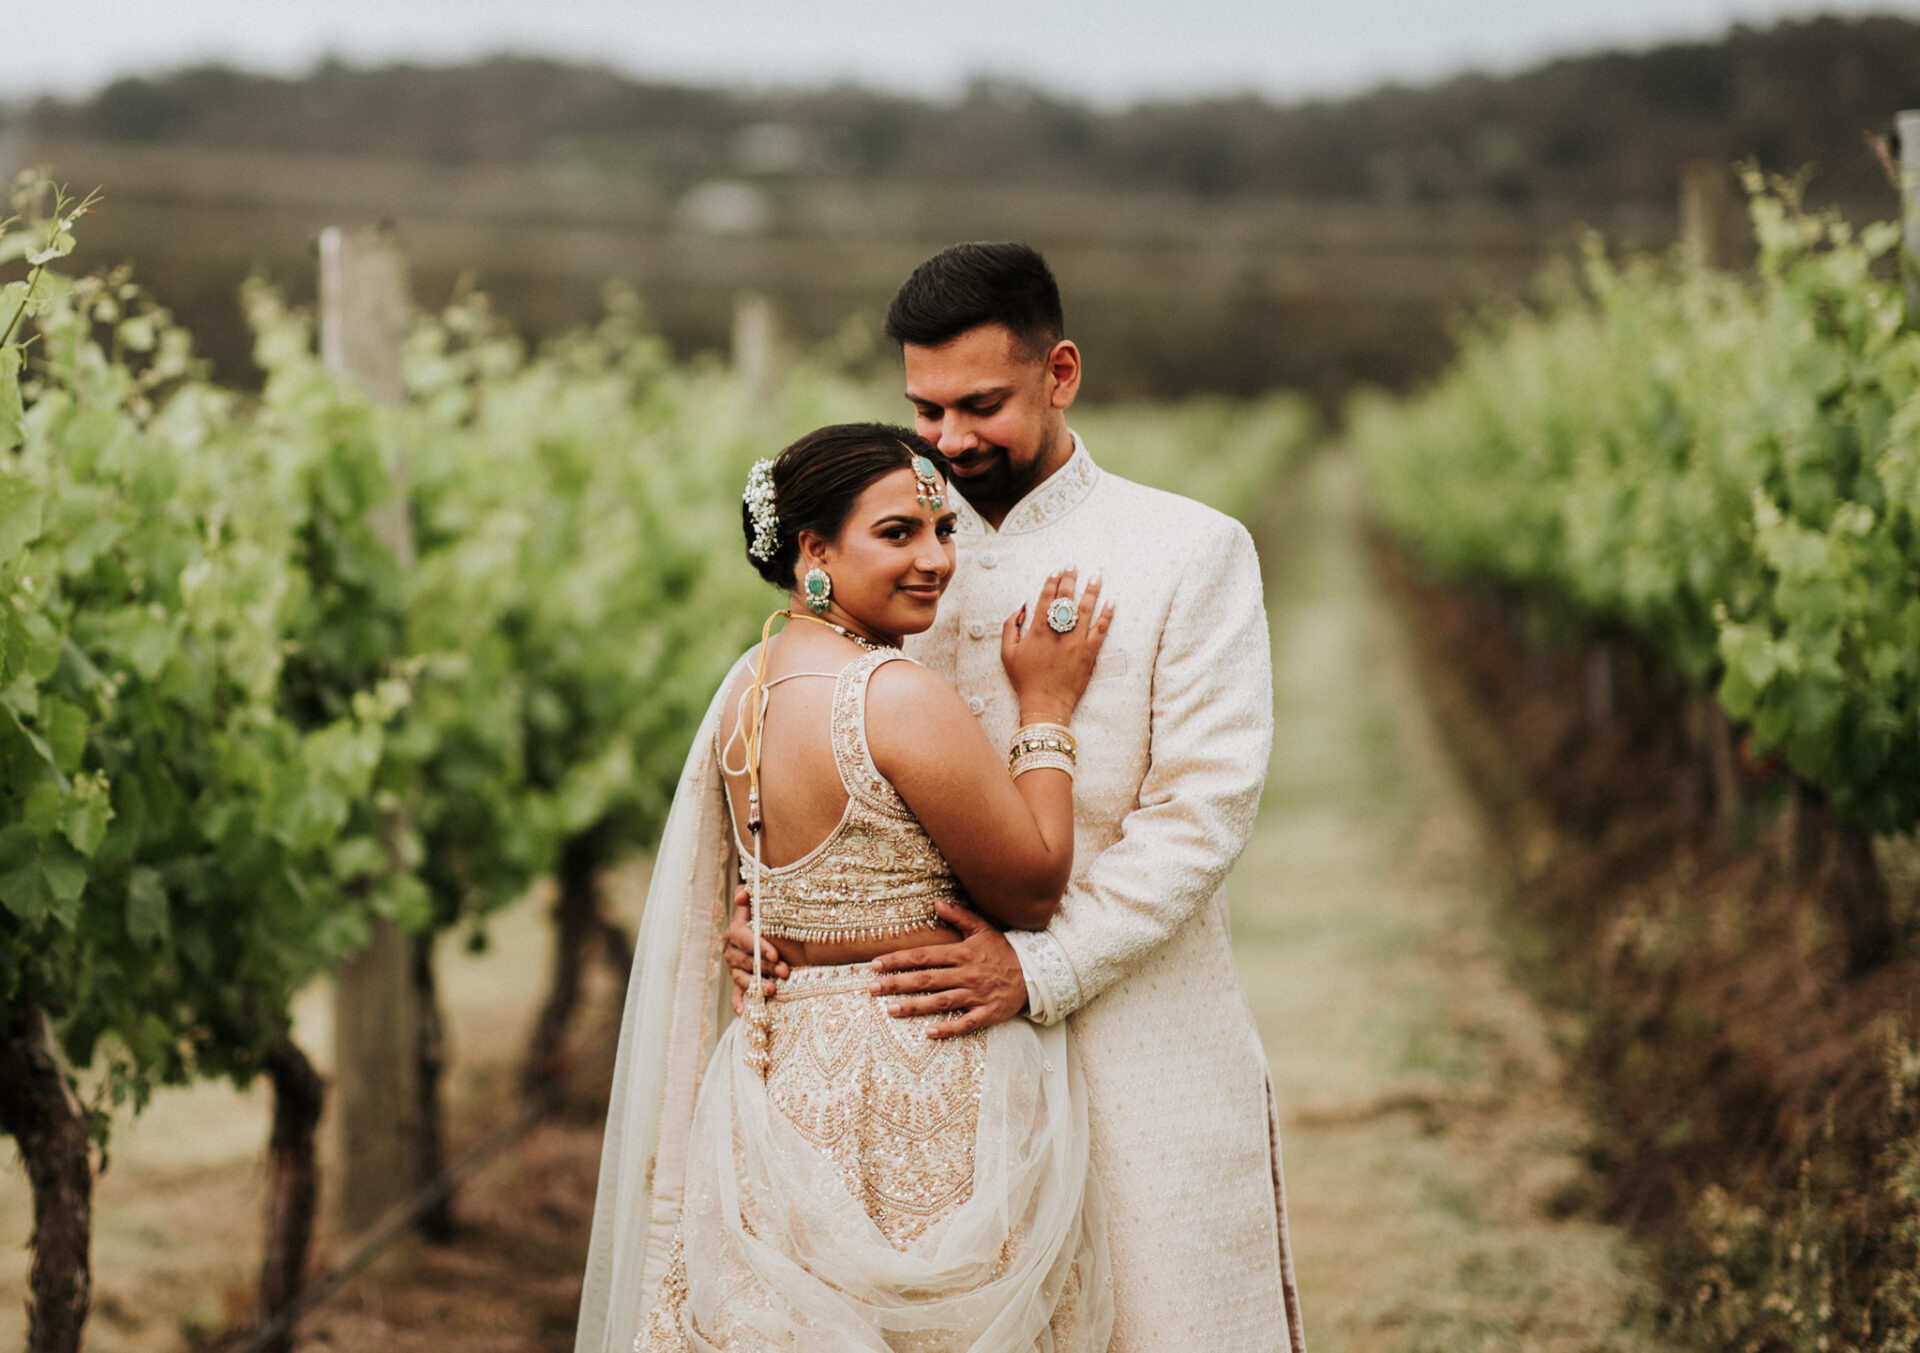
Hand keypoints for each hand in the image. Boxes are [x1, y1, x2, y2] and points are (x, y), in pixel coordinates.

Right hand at [722, 886, 788, 1015]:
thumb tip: (741, 895)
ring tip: (773, 990)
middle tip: (785, 971)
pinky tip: (745, 1013)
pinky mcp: (740, 984)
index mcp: (735, 931)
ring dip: (757, 985)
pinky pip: (736, 995)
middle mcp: (732, 951)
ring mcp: (735, 969)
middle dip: (765, 967)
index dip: (759, 947)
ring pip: (742, 978)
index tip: (776, 955)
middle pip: (746, 961)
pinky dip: (740, 1004)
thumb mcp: (763, 904)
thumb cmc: (770, 918)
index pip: (744, 938)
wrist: (779, 936)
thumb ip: (752, 895)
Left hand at [866, 900, 1028, 1037]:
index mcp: (962, 953)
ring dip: (914, 1006)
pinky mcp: (986, 1013)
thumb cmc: (1004, 950)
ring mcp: (976, 994)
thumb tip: (936, 903)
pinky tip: (928, 1033)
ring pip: (940, 1001)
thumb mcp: (982, 929)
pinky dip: (947, 1028)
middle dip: (896, 983)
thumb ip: (958, 916)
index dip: (898, 960)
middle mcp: (966, 974)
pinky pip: (965, 1022)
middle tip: (871, 989)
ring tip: (889, 1010)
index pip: (923, 956)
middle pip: (926, 979)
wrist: (1035, 972)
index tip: (876, 965)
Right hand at [1000, 565, 1114, 724]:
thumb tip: (1021, 606)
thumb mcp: (1007, 653)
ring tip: (1096, 576)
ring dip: (1092, 591)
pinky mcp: (1089, 653)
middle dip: (1070, 579)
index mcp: (1038, 630)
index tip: (1056, 570)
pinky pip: (1101, 630)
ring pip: (1086, 610)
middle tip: (1073, 565)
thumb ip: (1010, 626)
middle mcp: (1058, 632)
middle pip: (1066, 599)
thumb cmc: (1025, 679)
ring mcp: (1076, 642)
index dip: (1051, 582)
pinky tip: (1111, 602)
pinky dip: (1107, 615)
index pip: (1046, 598)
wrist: (1045, 703)